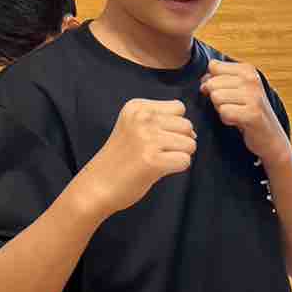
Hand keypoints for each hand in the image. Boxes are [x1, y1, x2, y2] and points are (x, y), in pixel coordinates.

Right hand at [78, 98, 196, 216]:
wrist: (97, 184)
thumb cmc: (121, 158)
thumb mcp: (134, 127)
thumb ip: (161, 122)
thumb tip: (193, 133)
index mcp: (137, 107)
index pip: (179, 107)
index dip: (175, 125)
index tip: (156, 137)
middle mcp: (142, 118)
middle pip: (187, 126)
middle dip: (180, 141)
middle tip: (158, 152)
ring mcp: (147, 138)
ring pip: (190, 144)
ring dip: (179, 155)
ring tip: (158, 160)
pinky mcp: (153, 160)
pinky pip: (185, 161)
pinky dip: (177, 168)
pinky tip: (158, 169)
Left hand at [201, 60, 290, 166]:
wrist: (270, 137)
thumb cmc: (249, 111)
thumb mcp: (236, 89)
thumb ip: (218, 80)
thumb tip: (203, 83)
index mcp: (248, 69)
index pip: (213, 66)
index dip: (213, 81)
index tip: (227, 92)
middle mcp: (252, 79)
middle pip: (212, 83)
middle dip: (217, 98)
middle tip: (234, 106)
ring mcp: (254, 96)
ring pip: (216, 97)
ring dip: (222, 109)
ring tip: (237, 113)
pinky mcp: (253, 114)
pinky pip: (224, 112)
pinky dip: (227, 120)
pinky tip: (239, 121)